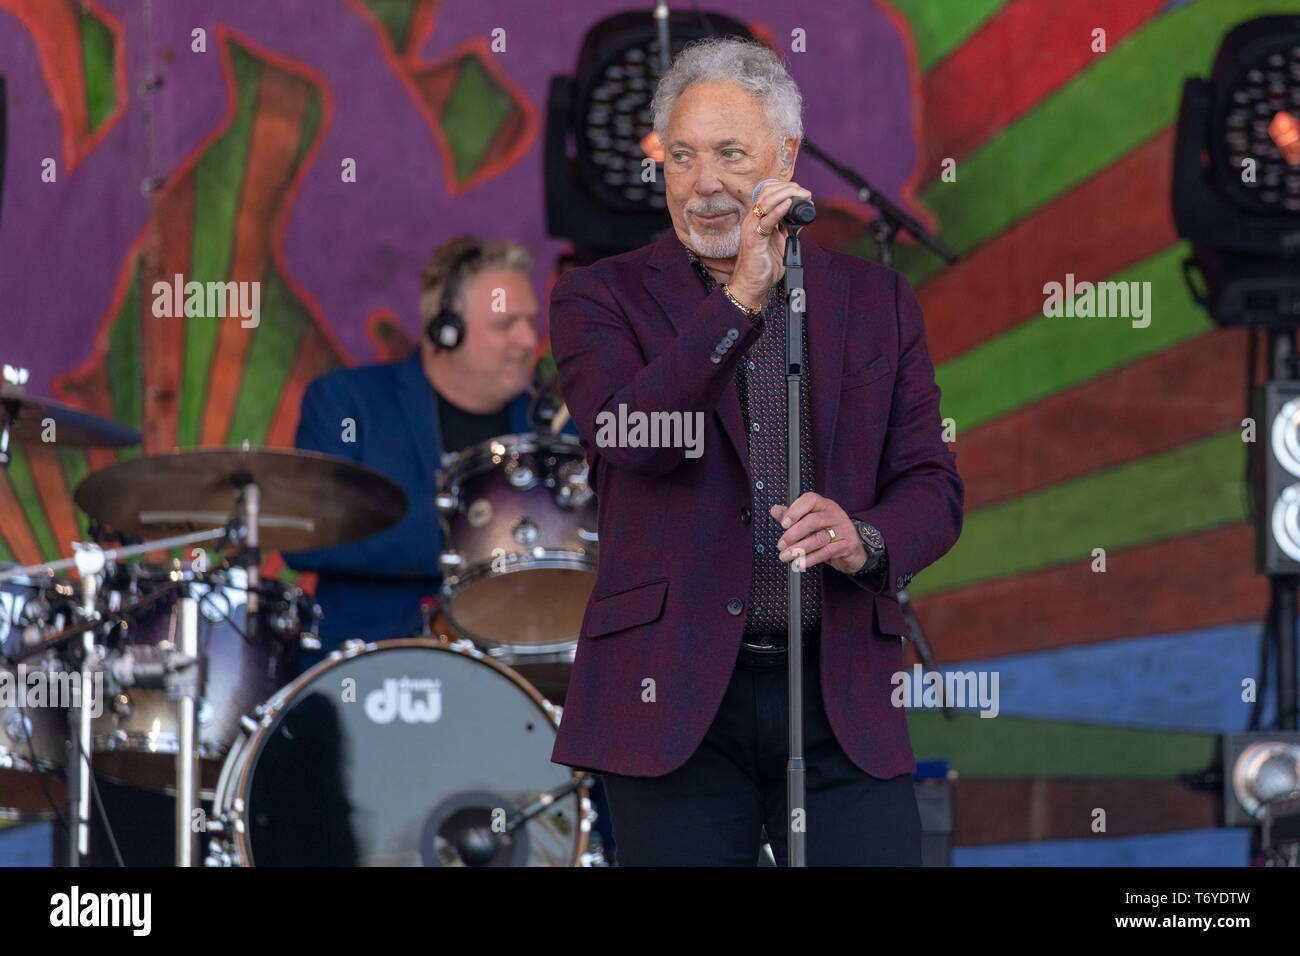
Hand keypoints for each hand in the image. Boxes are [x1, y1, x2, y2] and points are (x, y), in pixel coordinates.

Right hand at [729, 179, 813, 309]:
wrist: (752, 284)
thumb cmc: (763, 265)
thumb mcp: (780, 242)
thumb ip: (789, 229)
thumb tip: (803, 217)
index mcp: (758, 219)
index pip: (768, 192)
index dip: (786, 187)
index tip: (803, 193)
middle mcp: (752, 220)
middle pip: (767, 192)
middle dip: (789, 188)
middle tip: (806, 193)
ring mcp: (751, 228)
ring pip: (766, 201)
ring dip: (786, 195)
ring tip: (801, 195)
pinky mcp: (754, 240)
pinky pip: (766, 221)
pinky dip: (778, 211)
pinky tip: (788, 205)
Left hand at [770, 492, 868, 575]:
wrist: (852, 549)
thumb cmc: (828, 532)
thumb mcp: (810, 521)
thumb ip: (792, 515)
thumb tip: (775, 510)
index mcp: (824, 505)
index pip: (810, 500)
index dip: (795, 510)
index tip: (783, 523)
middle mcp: (834, 514)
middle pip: (813, 520)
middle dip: (793, 534)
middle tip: (781, 545)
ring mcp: (843, 529)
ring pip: (819, 538)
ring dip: (799, 549)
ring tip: (786, 556)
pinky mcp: (847, 545)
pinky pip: (827, 552)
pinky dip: (811, 558)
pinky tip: (800, 562)